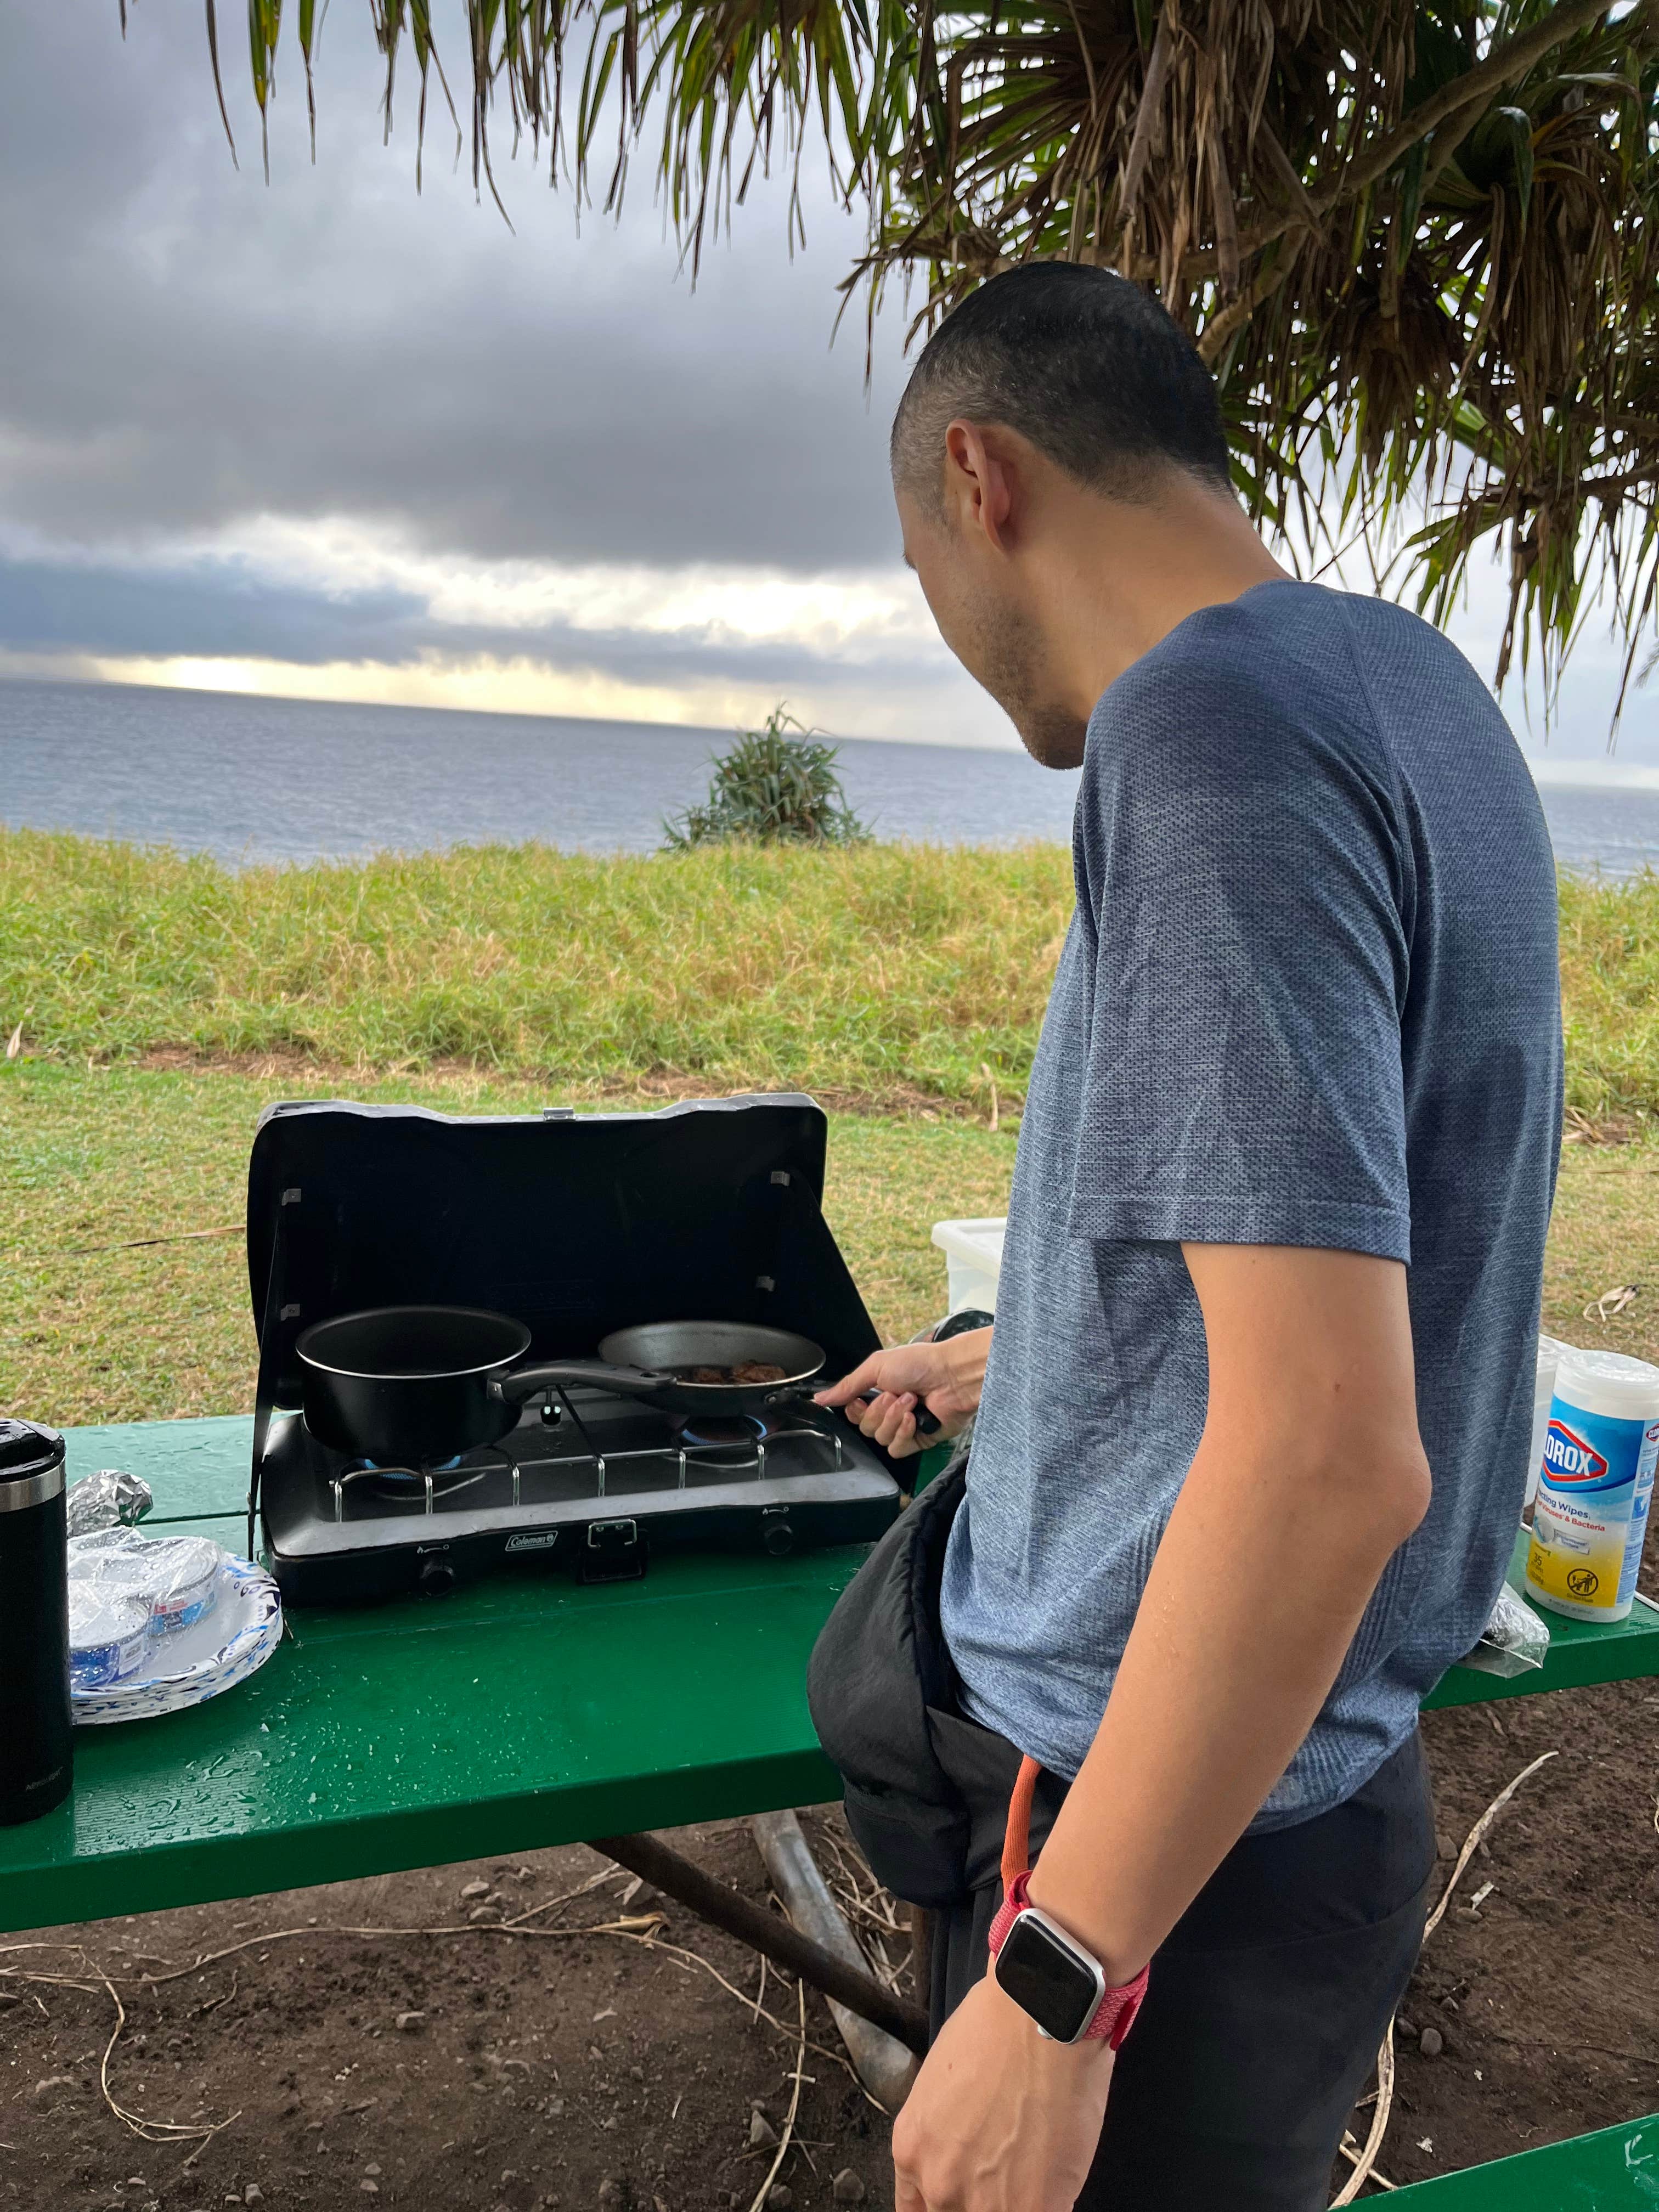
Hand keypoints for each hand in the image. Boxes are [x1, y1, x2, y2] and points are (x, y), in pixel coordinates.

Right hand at [814, 1328, 989, 1458]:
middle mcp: (890, 1411)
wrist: (952, 1376)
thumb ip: (847, 1386)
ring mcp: (905, 1427)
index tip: (861, 1399)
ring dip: (893, 1419)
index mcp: (878, 1392)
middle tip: (895, 1394)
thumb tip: (819, 1398)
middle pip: (865, 1428)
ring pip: (881, 1439)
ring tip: (911, 1401)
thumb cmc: (920, 1364)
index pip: (853, 1414)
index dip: (855, 1410)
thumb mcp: (876, 1367)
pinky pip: (897, 1449)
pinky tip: (914, 1418)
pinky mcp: (919, 1440)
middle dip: (879, 1412)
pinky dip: (903, 1434)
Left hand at [892, 1972, 1113, 2211]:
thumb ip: (944, 2135)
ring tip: (1033, 2168)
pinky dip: (1048, 2202)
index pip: (915, 2210)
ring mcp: (986, 2203)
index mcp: (913, 2149)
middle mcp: (939, 2184)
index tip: (962, 2196)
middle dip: (979, 2198)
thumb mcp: (941, 2083)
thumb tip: (964, 2155)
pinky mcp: (1035, 2208)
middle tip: (1003, 2172)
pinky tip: (1055, 2174)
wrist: (1041, 2012)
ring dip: (1016, 2200)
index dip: (941, 2205)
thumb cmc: (997, 2028)